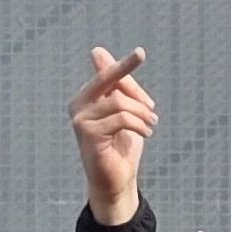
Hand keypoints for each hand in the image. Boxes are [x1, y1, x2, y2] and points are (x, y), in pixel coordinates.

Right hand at [69, 45, 156, 226]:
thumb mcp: (124, 111)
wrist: (117, 180)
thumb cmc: (121, 145)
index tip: (141, 53)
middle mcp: (78, 105)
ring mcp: (81, 120)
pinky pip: (120, 118)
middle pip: (105, 79)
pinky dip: (139, 123)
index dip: (123, 65)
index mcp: (86, 97)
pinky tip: (147, 132)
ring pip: (119, 101)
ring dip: (142, 112)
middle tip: (148, 76)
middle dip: (127, 72)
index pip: (105, 74)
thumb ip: (119, 86)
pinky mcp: (88, 134)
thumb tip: (96, 51)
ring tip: (152, 123)